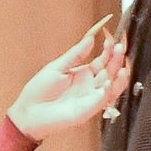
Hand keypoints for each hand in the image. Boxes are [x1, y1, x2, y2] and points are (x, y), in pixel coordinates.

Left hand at [9, 19, 128, 142]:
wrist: (28, 112)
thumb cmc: (38, 92)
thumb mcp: (57, 67)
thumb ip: (75, 54)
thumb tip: (90, 38)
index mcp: (83, 73)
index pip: (103, 59)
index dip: (109, 49)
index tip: (112, 38)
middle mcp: (90, 85)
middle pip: (111, 70)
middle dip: (117, 58)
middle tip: (120, 47)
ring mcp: (90, 97)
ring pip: (113, 86)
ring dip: (120, 76)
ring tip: (122, 64)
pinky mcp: (88, 110)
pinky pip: (103, 100)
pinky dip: (107, 91)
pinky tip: (108, 81)